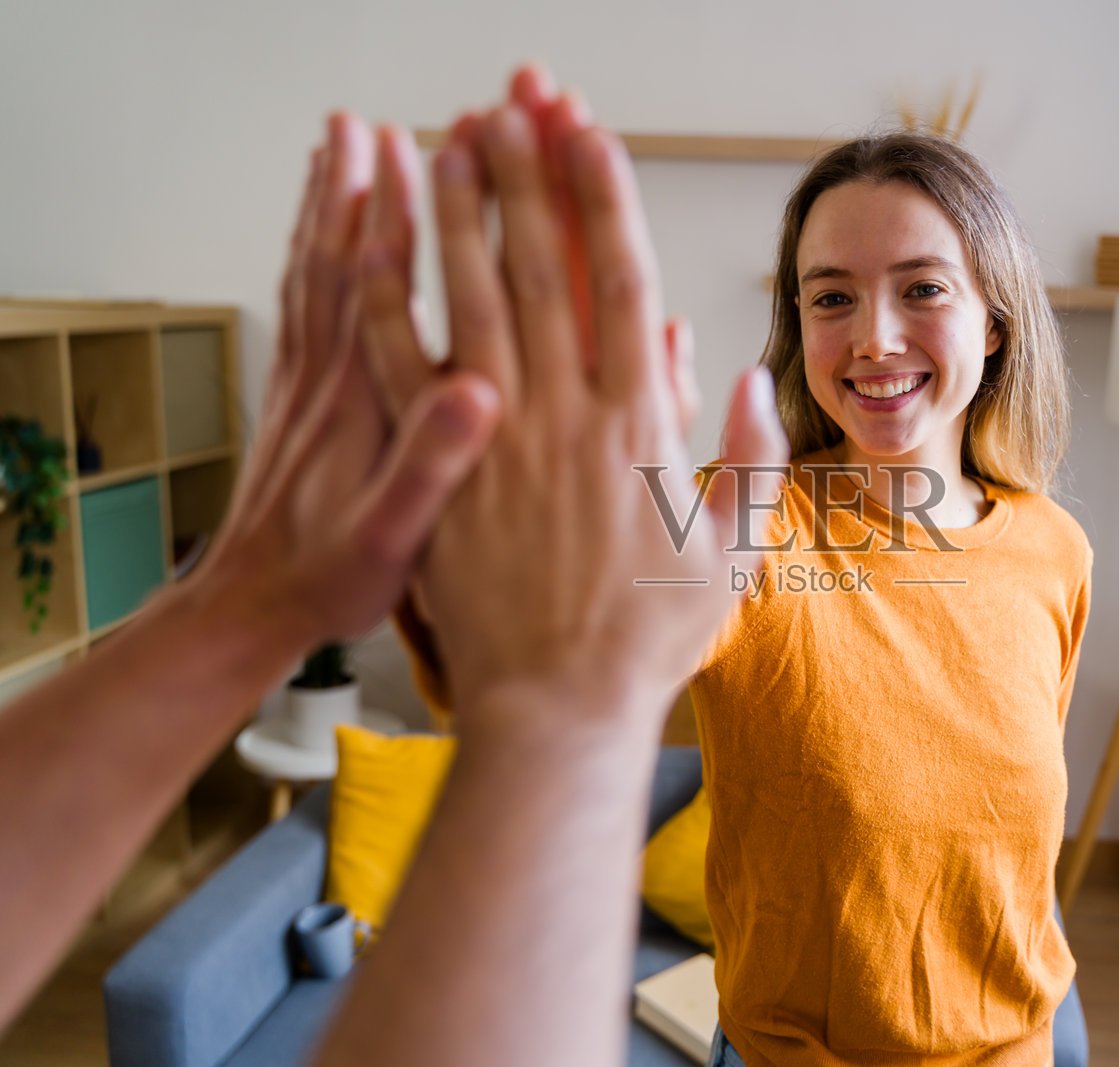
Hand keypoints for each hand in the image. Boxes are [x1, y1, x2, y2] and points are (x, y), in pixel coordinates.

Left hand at [192, 113, 500, 652]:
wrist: (253, 606)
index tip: (427, 152)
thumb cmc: (333, 577)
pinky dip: (310, 254)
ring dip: (325, 205)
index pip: (383, 286)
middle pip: (339, 258)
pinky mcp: (296, 399)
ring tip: (338, 149)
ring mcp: (305, 384)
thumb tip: (479, 391)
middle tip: (373, 125)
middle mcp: (327, 378)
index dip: (403, 214)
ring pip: (313, 273)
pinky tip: (322, 237)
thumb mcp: (398, 536)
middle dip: (358, 186)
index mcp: (363, 402)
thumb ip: (435, 464)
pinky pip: (300, 307)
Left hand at [357, 66, 787, 716]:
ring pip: (474, 300)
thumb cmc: (650, 639)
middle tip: (512, 100)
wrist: (559, 708)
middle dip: (529, 176)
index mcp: (639, 425)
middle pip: (544, 267)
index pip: (621, 284)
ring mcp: (498, 441)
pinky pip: (406, 374)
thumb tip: (756, 379)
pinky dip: (388, 304)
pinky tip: (371, 247)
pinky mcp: (441, 475)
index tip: (592, 136)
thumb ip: (753, 459)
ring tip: (449, 138)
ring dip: (461, 212)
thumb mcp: (735, 553)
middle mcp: (566, 414)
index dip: (605, 200)